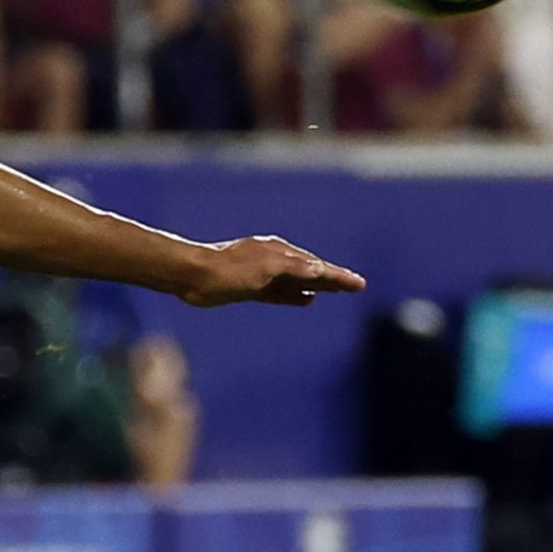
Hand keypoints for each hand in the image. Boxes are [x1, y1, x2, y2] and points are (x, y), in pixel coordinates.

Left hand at [178, 235, 366, 309]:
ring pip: (298, 281)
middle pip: (311, 271)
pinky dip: (296, 295)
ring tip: (336, 291)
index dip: (339, 276)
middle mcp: (274, 260)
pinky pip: (282, 292)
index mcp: (280, 252)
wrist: (193, 276)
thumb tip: (321, 269)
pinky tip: (307, 299)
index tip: (359, 284)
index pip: (317, 266)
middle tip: (356, 286)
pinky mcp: (251, 288)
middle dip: (333, 278)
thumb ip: (294, 268)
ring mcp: (263, 274)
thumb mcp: (266, 268)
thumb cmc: (228, 271)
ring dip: (317, 285)